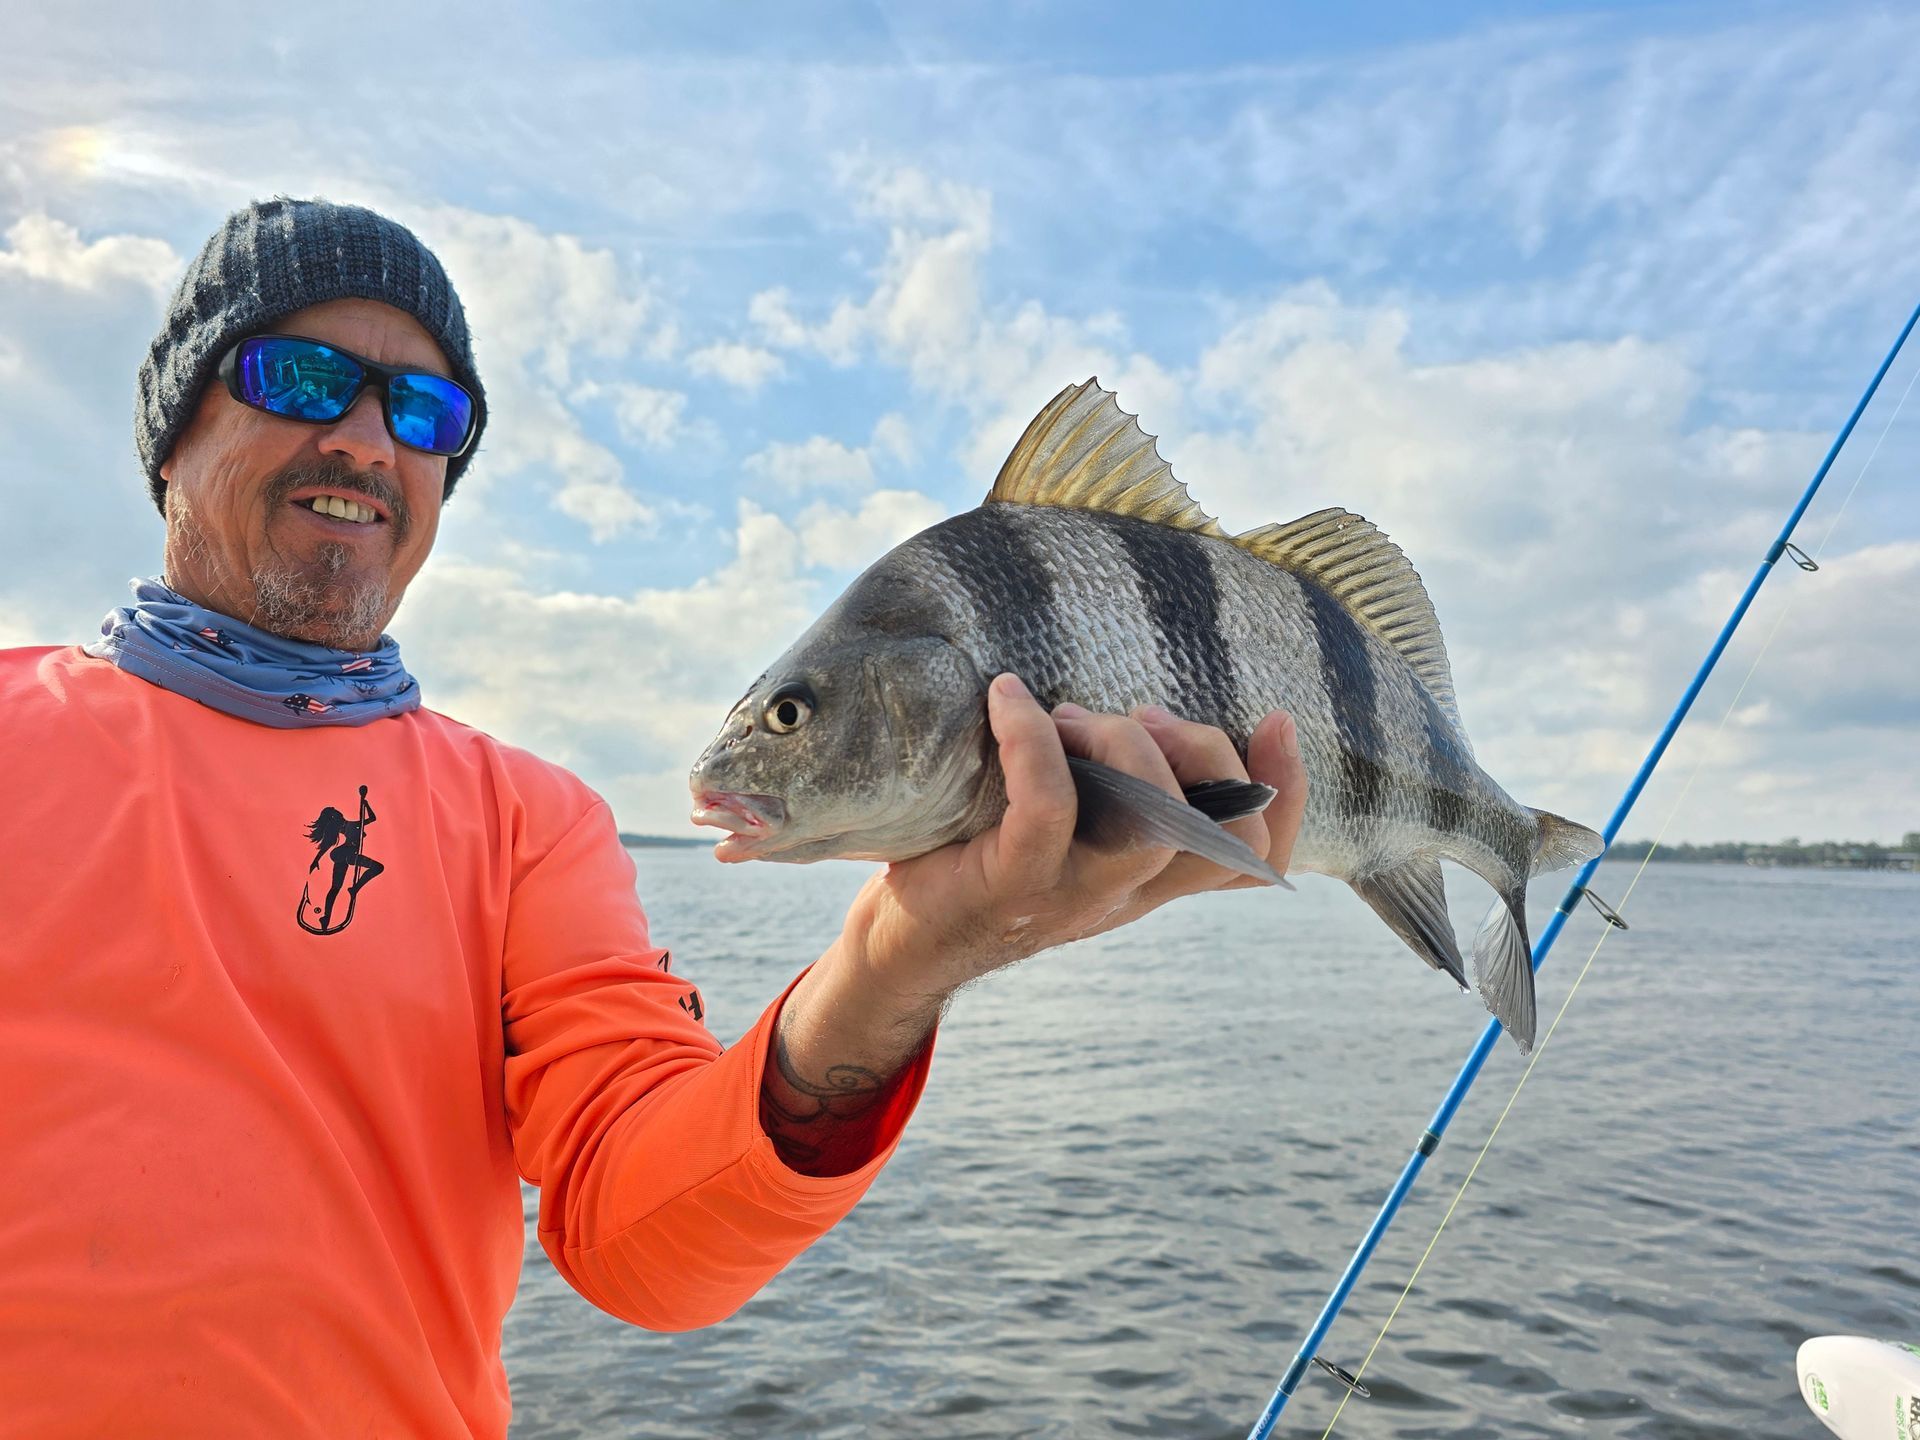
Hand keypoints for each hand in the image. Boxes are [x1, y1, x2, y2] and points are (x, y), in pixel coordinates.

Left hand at [840, 673, 1308, 1011]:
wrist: (898, 945)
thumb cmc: (976, 864)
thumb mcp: (1059, 828)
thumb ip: (1105, 788)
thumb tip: (1129, 706)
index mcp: (1146, 881)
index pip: (1252, 860)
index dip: (1288, 795)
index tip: (1279, 720)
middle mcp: (1121, 895)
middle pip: (1222, 842)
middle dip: (1206, 757)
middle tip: (1142, 715)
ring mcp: (1070, 895)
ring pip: (1150, 826)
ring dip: (1124, 747)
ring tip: (1072, 713)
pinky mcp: (1010, 884)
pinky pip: (1048, 805)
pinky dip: (1034, 739)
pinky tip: (1007, 700)